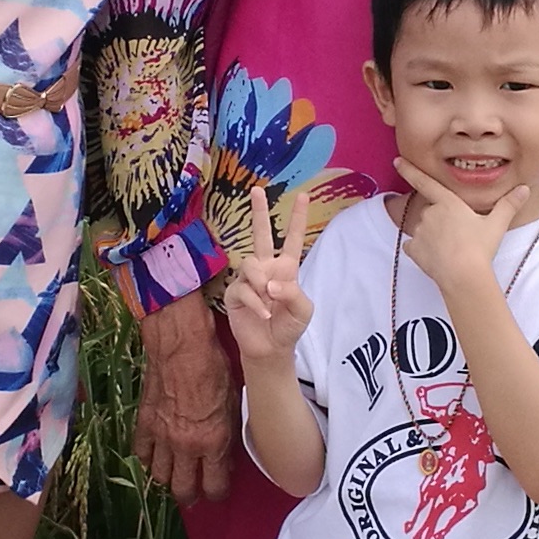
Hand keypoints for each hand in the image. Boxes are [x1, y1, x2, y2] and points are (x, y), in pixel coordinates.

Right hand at [133, 295, 235, 505]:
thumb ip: (227, 434)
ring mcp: (162, 437)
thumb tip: (224, 454)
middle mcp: (186, 446)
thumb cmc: (214, 367)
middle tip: (194, 494)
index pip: (215, 486)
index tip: (218, 491)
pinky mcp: (144, 423)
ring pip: (160, 476)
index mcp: (213, 442)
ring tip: (173, 476)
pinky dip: (147, 459)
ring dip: (168, 479)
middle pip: (183, 489)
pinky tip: (154, 456)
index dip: (218, 493)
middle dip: (190, 496)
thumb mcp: (233, 402)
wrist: (182, 344)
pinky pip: (141, 454)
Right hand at [221, 184, 313, 362]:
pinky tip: (263, 314)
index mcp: (286, 268)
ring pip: (250, 264)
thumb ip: (293, 292)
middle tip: (257, 190)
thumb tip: (270, 282)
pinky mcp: (234, 293)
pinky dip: (255, 302)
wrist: (271, 348)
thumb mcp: (303, 309)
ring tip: (268, 299)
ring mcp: (248, 280)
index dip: (297, 218)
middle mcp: (266, 268)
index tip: (303, 196)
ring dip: (260, 282)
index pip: (292, 239)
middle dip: (259, 212)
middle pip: (261, 235)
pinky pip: (243, 288)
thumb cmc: (289, 326)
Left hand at [392, 162, 517, 299]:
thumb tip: (524, 189)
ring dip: (433, 236)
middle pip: (432, 212)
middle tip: (459, 236)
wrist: (464, 275)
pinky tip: (435, 258)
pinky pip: (414, 247)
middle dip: (441, 220)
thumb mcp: (497, 224)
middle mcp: (429, 214)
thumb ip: (509, 205)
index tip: (396, 161)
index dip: (410, 170)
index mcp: (448, 203)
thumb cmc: (480, 247)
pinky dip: (421, 251)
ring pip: (424, 230)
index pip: (425, 182)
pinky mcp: (414, 250)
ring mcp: (420, 232)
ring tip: (451, 249)